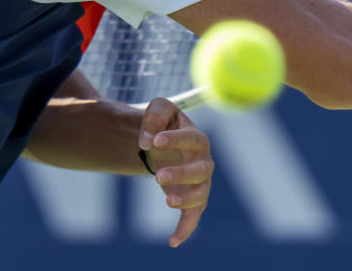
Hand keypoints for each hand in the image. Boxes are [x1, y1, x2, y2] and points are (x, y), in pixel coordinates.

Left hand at [138, 98, 213, 247]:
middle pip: (201, 170)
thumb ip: (154, 116)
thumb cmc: (163, 124)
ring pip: (201, 194)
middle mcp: (204, 161)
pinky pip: (193, 217)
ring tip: (166, 200)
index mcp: (197, 137)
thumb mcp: (159, 109)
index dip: (175, 140)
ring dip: (186, 199)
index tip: (154, 141)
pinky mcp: (192, 200)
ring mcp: (200, 183)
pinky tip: (172, 241)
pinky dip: (185, 229)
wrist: (162, 144)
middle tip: (158, 175)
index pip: (191, 138)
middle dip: (182, 174)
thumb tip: (147, 140)